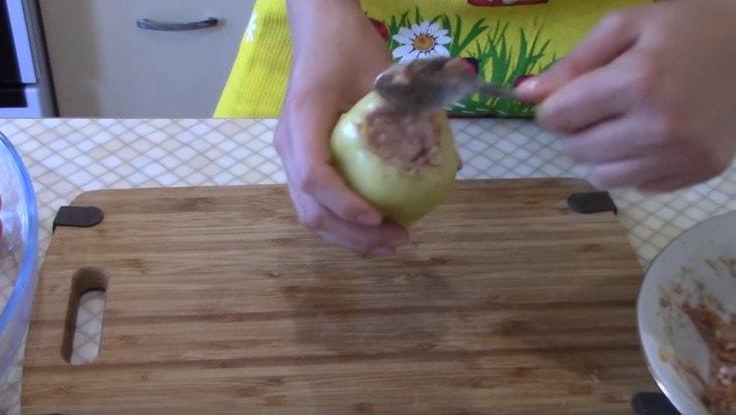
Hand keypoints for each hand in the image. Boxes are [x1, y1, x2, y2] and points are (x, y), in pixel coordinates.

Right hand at [275, 0, 408, 253]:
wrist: (321, 33)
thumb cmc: (351, 49)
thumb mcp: (388, 75)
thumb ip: (416, 115)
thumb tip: (451, 166)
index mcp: (304, 117)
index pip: (313, 174)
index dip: (344, 204)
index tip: (379, 217)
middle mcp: (289, 143)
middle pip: (310, 207)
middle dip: (353, 235)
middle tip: (399, 240)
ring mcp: (291, 155)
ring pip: (310, 211)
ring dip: (349, 236)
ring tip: (390, 243)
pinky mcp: (301, 160)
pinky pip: (317, 201)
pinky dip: (344, 221)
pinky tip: (375, 226)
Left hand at [516, 0, 735, 191]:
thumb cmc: (687, 29)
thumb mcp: (626, 26)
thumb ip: (572, 63)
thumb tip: (524, 96)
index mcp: (638, 82)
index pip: (558, 117)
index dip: (554, 105)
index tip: (569, 94)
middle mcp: (660, 127)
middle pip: (575, 149)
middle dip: (575, 129)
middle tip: (601, 105)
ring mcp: (682, 155)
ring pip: (601, 176)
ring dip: (600, 152)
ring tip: (624, 122)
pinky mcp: (697, 173)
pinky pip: (637, 185)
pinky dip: (632, 165)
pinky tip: (651, 136)